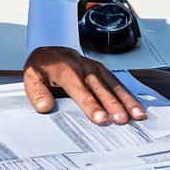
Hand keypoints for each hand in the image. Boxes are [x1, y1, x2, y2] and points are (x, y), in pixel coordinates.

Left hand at [23, 46, 145, 124]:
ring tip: (138, 116)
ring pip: (112, 84)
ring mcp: (94, 67)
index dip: (90, 105)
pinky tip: (137, 107)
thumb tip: (44, 107)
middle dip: (112, 104)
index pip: (79, 91)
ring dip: (126, 100)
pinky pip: (116, 82)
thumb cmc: (42, 68)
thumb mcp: (31, 78)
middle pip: (100, 88)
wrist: (49, 49)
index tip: (100, 118)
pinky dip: (128, 94)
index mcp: (65, 71)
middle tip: (122, 120)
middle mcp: (82, 67)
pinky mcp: (101, 69)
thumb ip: (36, 93)